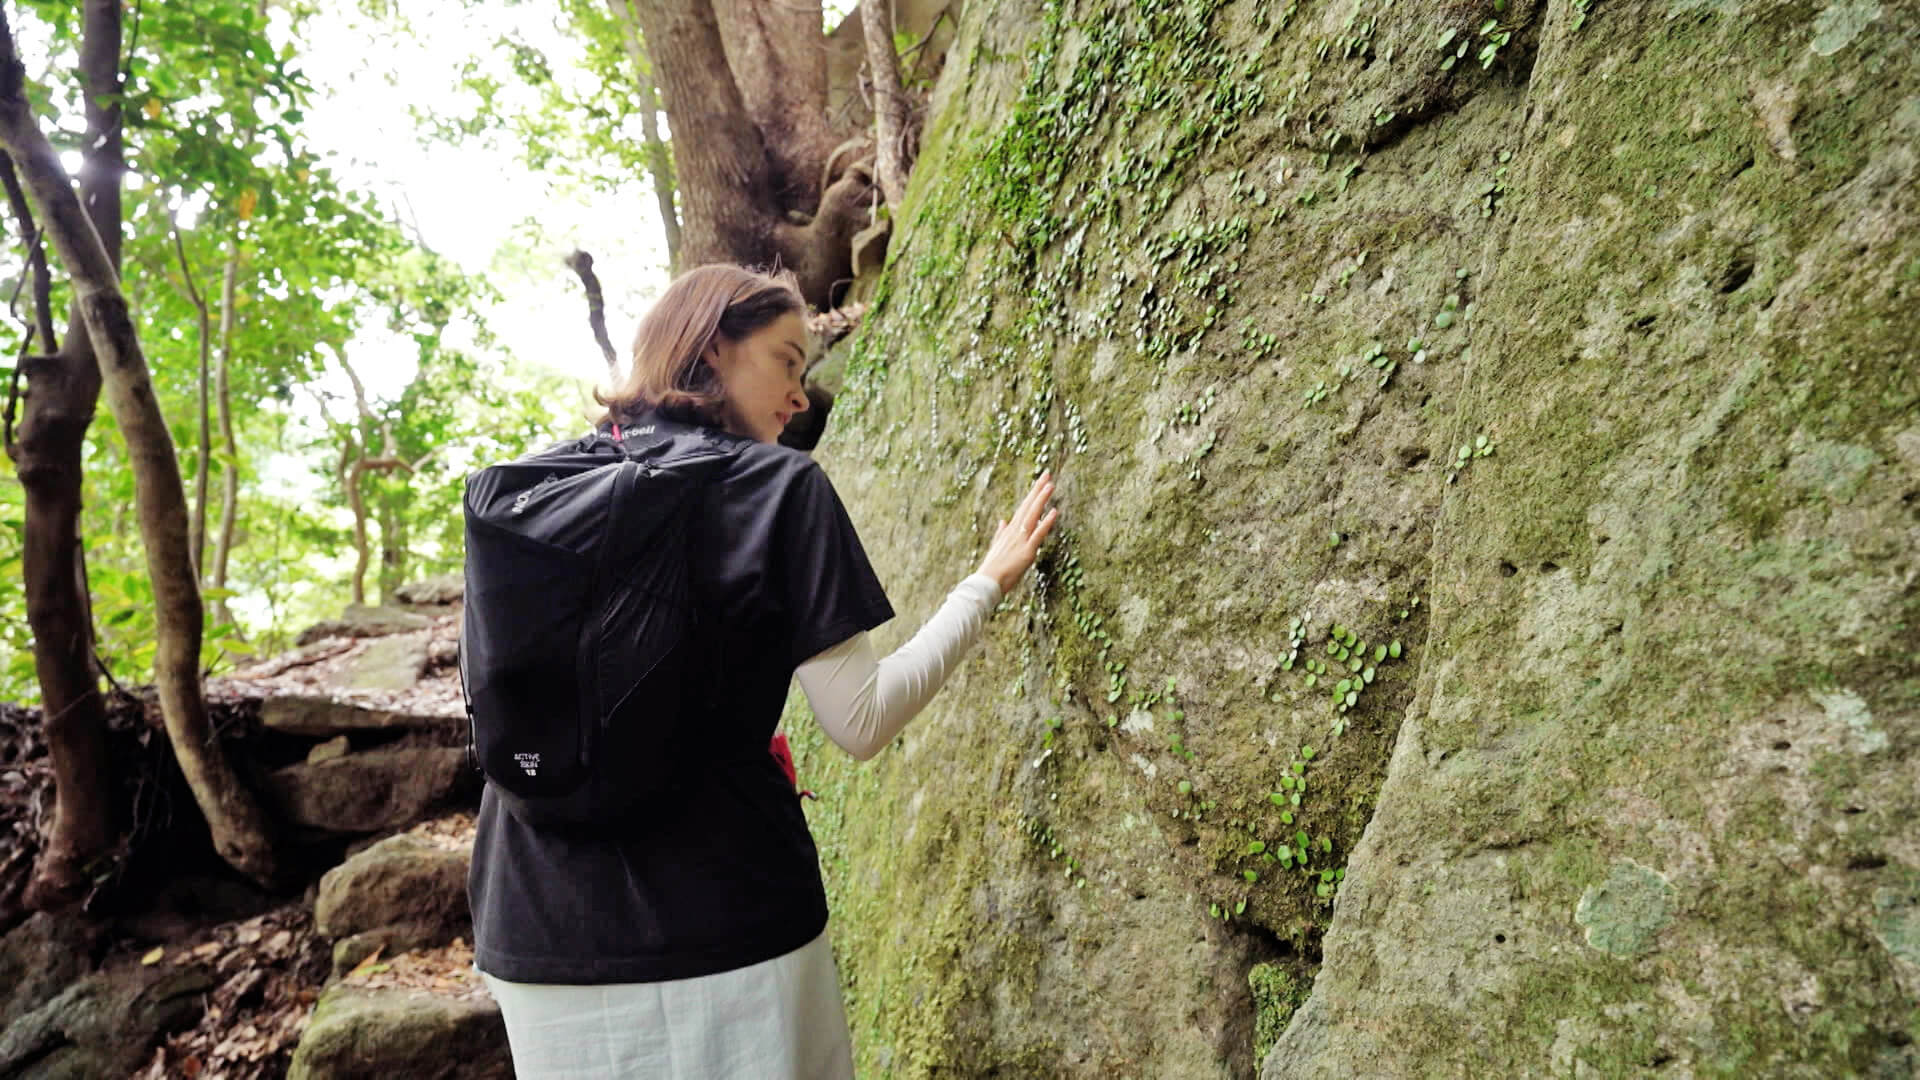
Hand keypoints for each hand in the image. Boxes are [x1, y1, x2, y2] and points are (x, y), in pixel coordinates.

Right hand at [978, 470, 1060, 596]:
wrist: (986, 583)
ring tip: (1051, 485)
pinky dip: (1046, 522)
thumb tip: (1003, 520)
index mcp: (1010, 530)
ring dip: (1042, 499)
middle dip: (1038, 489)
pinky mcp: (1027, 551)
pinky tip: (1054, 511)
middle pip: (1028, 506)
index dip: (1032, 494)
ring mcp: (1021, 540)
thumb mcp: (996, 547)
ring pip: (1033, 515)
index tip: (1040, 481)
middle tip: (1047, 474)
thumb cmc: (992, 568)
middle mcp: (1015, 531)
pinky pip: (1038, 534)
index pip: (1023, 507)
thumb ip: (1001, 533)